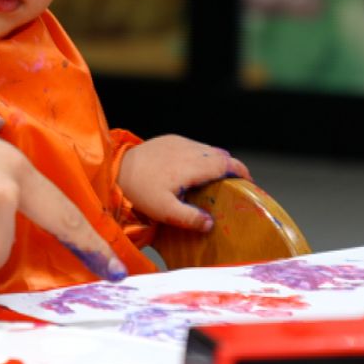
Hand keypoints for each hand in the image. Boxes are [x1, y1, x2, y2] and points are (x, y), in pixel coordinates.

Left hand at [118, 135, 249, 230]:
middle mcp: (189, 150)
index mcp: (191, 166)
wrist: (115, 170)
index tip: (248, 182)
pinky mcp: (169, 139)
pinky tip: (192, 172)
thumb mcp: (164, 211)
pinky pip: (193, 146)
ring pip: (207, 149)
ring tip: (213, 181)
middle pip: (220, 155)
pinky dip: (200, 157)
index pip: (225, 163)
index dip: (240, 171)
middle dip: (229, 168)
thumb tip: (210, 223)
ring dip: (214, 162)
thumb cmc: (138, 191)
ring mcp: (179, 142)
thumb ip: (189, 218)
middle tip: (232, 186)